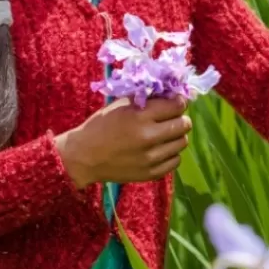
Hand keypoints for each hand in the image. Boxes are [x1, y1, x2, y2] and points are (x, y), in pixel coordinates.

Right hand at [55, 94, 192, 189]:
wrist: (84, 157)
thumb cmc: (101, 126)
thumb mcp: (120, 105)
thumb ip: (146, 99)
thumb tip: (170, 95)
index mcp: (140, 116)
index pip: (177, 106)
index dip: (178, 102)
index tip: (174, 103)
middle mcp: (148, 137)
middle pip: (184, 125)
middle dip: (180, 118)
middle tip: (171, 118)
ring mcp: (151, 158)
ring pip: (181, 143)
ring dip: (175, 136)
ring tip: (163, 134)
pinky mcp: (151, 173)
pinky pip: (175, 161)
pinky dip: (170, 154)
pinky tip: (159, 149)